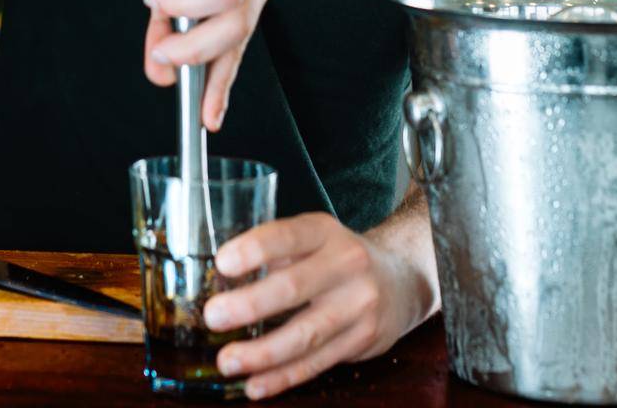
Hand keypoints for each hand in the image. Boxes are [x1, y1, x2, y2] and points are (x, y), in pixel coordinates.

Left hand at [200, 212, 417, 398]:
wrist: (402, 279)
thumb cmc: (340, 257)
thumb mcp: (315, 238)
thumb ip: (277, 253)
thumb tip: (221, 279)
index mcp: (325, 232)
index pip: (288, 236)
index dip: (255, 249)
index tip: (223, 263)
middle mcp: (346, 264)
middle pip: (294, 287)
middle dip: (250, 304)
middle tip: (214, 316)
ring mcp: (358, 304)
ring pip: (305, 334)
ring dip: (262, 352)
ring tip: (227, 360)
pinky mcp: (362, 340)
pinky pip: (316, 363)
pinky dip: (283, 377)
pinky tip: (255, 384)